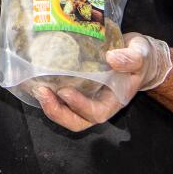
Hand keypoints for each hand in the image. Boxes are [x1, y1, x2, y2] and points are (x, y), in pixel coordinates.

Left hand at [36, 32, 171, 131]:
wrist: (134, 53)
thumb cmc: (139, 57)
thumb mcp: (140, 55)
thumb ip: (131, 59)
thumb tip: (113, 58)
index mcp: (113, 101)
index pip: (96, 112)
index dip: (79, 106)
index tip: (65, 92)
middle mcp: (96, 103)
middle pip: (75, 120)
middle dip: (56, 111)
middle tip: (41, 92)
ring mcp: (84, 96)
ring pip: (64, 111)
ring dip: (47, 103)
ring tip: (33, 87)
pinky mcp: (74, 86)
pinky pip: (58, 95)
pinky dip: (46, 90)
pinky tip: (32, 78)